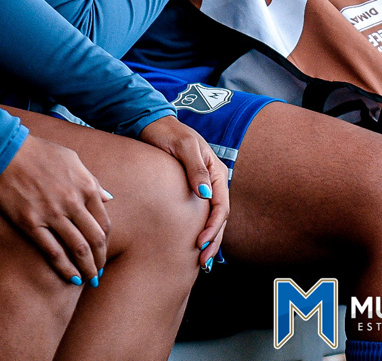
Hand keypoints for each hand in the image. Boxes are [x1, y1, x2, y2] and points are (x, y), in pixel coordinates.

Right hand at [0, 134, 109, 282]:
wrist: (11, 153)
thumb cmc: (43, 154)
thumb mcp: (74, 161)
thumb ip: (93, 181)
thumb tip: (108, 198)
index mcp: (87, 187)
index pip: (104, 222)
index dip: (107, 242)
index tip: (104, 253)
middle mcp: (73, 202)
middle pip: (94, 238)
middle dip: (100, 259)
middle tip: (99, 273)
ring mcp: (52, 214)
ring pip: (77, 248)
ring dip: (86, 267)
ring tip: (89, 279)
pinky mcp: (31, 223)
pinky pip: (52, 251)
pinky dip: (64, 267)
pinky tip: (71, 277)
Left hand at [139, 116, 228, 259]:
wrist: (154, 125)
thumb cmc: (169, 134)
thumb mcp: (184, 147)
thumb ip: (196, 169)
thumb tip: (205, 194)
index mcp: (215, 170)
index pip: (221, 205)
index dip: (213, 226)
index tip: (201, 243)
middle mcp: (213, 180)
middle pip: (220, 216)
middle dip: (214, 240)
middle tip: (202, 262)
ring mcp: (203, 186)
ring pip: (212, 218)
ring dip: (210, 239)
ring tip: (201, 262)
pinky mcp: (191, 190)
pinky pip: (201, 214)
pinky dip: (201, 231)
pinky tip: (194, 246)